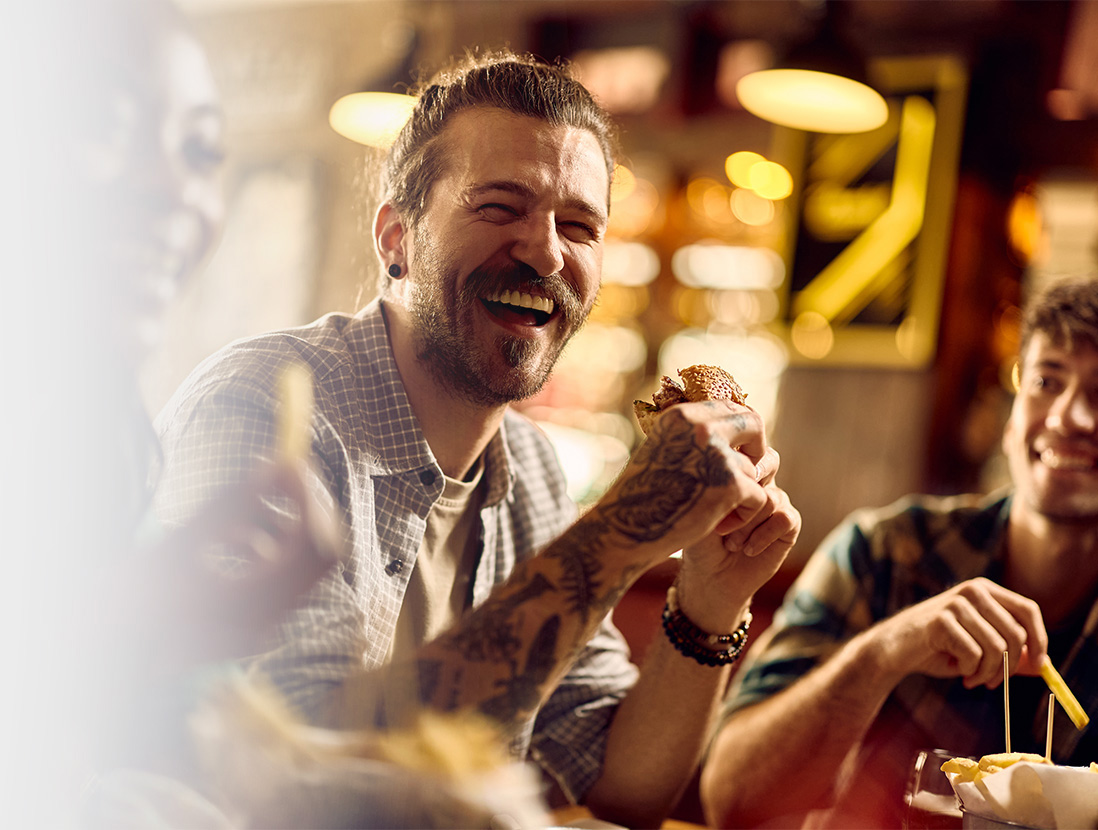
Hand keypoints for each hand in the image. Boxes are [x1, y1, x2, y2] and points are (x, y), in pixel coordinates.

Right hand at [118, 458, 340, 669]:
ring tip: (242, 512)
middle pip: (319, 557)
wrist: (113, 637)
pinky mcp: (258, 627)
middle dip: (305, 512)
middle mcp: (269, 621)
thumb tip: (278, 464)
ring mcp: (266, 628)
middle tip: (284, 477)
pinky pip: (284, 582)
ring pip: (301, 567)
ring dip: (283, 531)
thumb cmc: (139, 592)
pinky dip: (268, 553)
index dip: (309, 500)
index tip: (293, 466)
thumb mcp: (186, 538)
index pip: (313, 544)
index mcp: (254, 601)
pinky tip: (231, 540)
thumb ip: (236, 501)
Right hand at [597, 401, 768, 566]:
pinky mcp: (731, 485)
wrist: (627, 530)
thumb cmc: (643, 497)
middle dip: (757, 450)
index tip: (744, 451)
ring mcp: (717, 455)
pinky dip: (745, 515)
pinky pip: (759, 496)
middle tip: (750, 475)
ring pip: (755, 468)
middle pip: (754, 424)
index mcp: (682, 416)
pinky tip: (723, 527)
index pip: (731, 407)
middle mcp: (701, 427)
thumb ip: (693, 437)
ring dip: (744, 494)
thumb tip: (731, 428)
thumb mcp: (664, 451)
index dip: (744, 430)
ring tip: (718, 514)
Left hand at [677, 448, 800, 630]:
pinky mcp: (788, 523)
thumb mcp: (699, 509)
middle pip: (769, 460)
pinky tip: (746, 549)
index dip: (737, 458)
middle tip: (729, 505)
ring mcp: (776, 500)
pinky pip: (784, 518)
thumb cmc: (699, 540)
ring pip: (770, 497)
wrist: (711, 576)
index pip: (747, 444)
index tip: (718, 480)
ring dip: (747, 522)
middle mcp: (759, 482)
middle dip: (749, 482)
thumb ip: (714, 484)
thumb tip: (723, 463)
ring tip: (730, 541)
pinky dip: (762, 535)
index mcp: (737, 471)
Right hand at [866, 577, 1047, 688]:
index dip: (1039, 638)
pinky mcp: (941, 621)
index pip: (1027, 610)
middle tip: (992, 682)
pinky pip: (973, 655)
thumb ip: (1010, 654)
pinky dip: (968, 671)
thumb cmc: (938, 648)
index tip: (1041, 663)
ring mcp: (956, 604)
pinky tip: (956, 670)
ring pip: (997, 648)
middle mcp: (972, 591)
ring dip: (988, 673)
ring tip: (972, 678)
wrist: (894, 649)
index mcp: (984, 590)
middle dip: (1009, 667)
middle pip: (1015, 634)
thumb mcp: (980, 649)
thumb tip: (1043, 665)